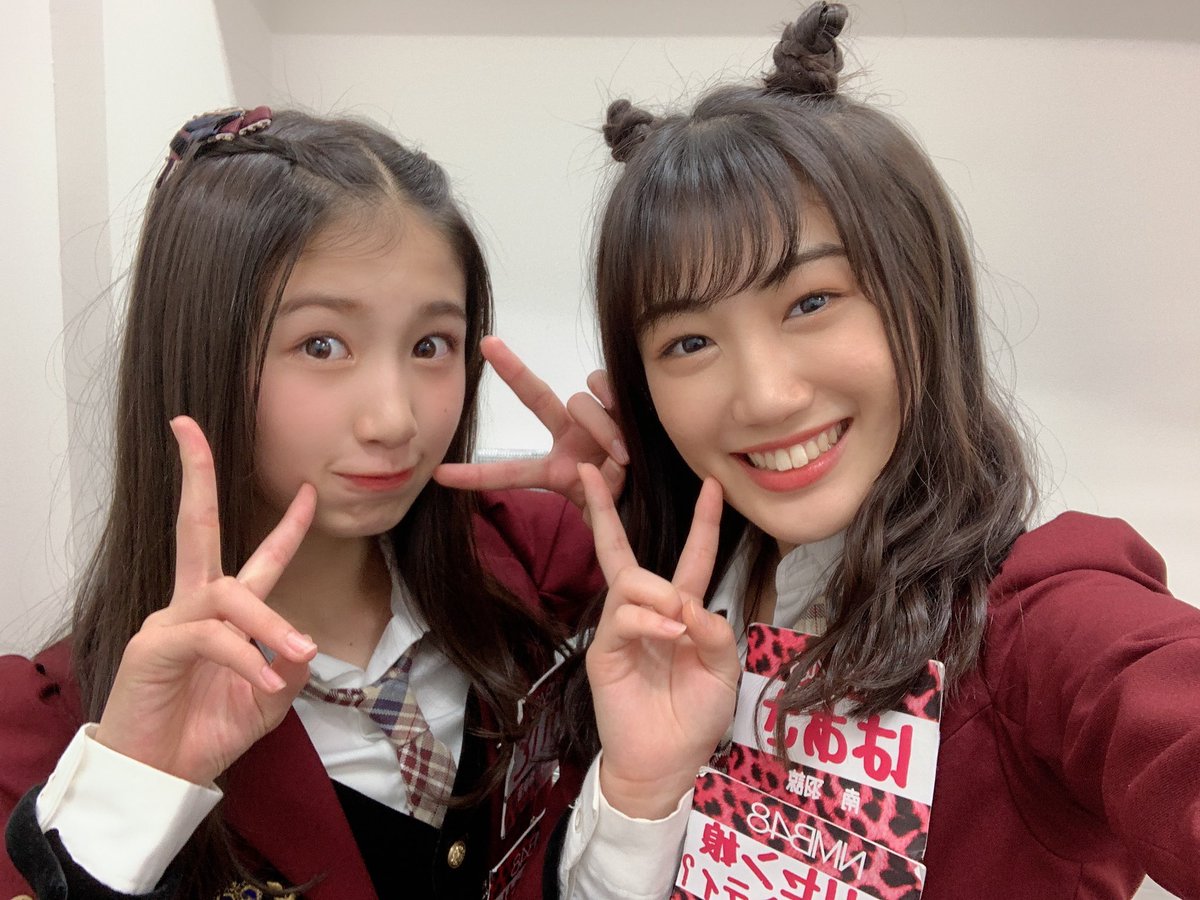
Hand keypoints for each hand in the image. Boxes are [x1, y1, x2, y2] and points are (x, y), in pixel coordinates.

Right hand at [94, 416, 318, 785]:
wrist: (159, 778)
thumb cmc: (205, 733)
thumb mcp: (266, 702)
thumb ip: (287, 670)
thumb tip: (302, 643)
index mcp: (220, 614)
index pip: (256, 558)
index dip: (286, 526)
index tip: (310, 491)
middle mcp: (191, 605)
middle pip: (194, 527)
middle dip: (196, 475)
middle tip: (188, 427)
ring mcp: (168, 622)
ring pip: (227, 594)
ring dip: (269, 621)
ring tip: (297, 650)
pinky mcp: (153, 648)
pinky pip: (211, 637)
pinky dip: (246, 656)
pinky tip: (264, 676)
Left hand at [434, 336, 625, 507]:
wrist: (655, 496)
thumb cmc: (622, 507)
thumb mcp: (599, 514)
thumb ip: (593, 500)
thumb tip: (591, 468)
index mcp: (554, 470)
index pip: (510, 473)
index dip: (476, 476)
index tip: (439, 475)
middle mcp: (569, 436)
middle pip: (536, 396)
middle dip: (512, 369)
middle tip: (488, 345)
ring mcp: (592, 419)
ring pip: (580, 401)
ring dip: (599, 427)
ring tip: (619, 455)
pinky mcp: (619, 405)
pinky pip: (604, 389)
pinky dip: (612, 403)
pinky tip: (625, 421)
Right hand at [579, 463, 739, 818]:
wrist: (667, 763)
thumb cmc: (695, 717)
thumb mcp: (723, 672)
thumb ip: (715, 633)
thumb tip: (690, 603)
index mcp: (681, 612)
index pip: (691, 557)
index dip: (703, 523)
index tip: (713, 485)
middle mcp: (646, 612)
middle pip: (622, 551)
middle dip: (604, 509)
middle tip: (589, 471)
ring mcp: (621, 629)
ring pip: (629, 578)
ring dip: (658, 590)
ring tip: (677, 622)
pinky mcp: (603, 651)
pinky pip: (621, 616)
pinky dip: (648, 618)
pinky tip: (668, 633)